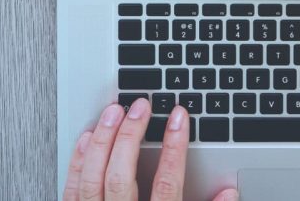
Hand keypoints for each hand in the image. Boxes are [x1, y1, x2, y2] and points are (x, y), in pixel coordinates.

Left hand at [64, 100, 239, 200]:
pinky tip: (88, 139)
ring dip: (103, 141)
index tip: (178, 118)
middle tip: (141, 106)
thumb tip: (228, 194)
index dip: (173, 148)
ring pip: (92, 179)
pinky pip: (72, 190)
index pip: (166, 186)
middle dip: (131, 135)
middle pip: (122, 176)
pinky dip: (79, 161)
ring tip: (114, 112)